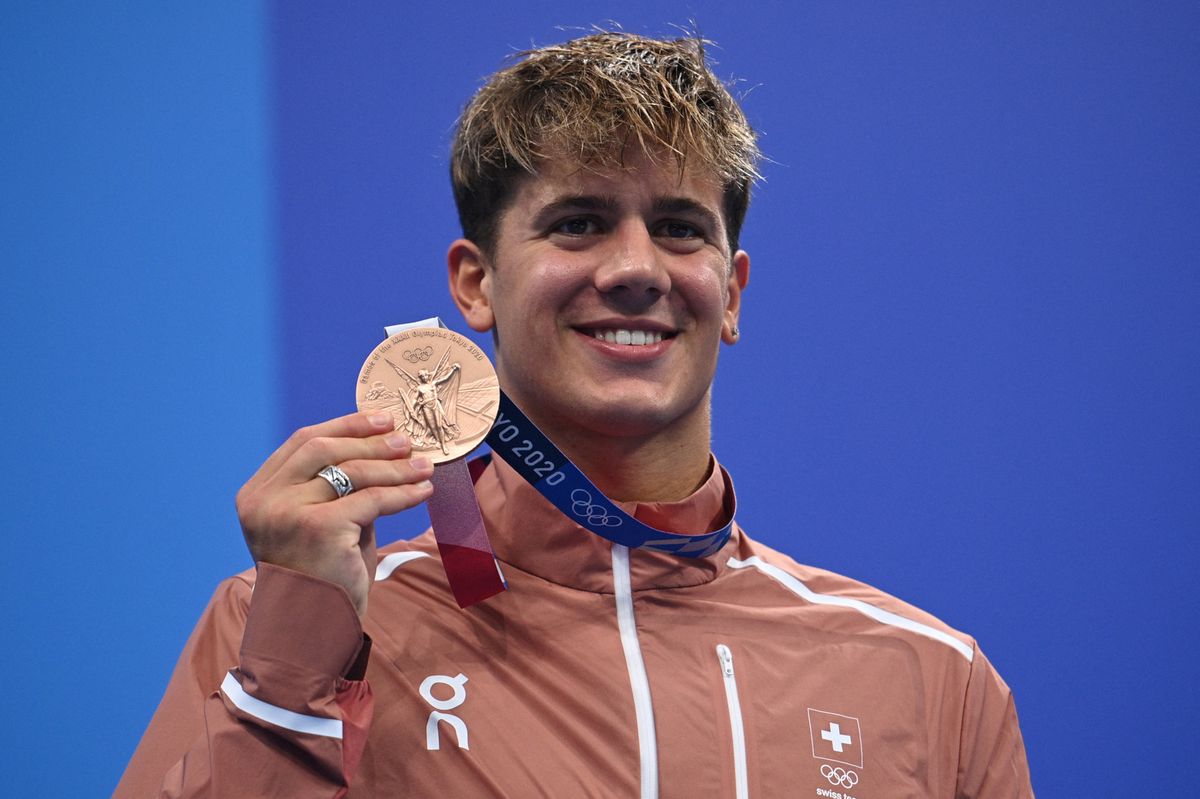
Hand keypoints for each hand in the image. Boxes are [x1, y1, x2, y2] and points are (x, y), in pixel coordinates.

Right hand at [235, 411, 434, 615]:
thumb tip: (384, 446)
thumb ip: (335, 488)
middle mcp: (265, 500)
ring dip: (395, 467)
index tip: (381, 421)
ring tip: (424, 466)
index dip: (345, 426)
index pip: (303, 442)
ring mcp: (288, 512)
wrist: (311, 632)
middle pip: (324, 448)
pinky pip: (371, 499)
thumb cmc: (320, 579)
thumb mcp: (319, 523)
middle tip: (406, 442)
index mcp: (257, 493)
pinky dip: (402, 493)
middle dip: (370, 441)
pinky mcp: (318, 528)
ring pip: (352, 472)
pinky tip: (423, 493)